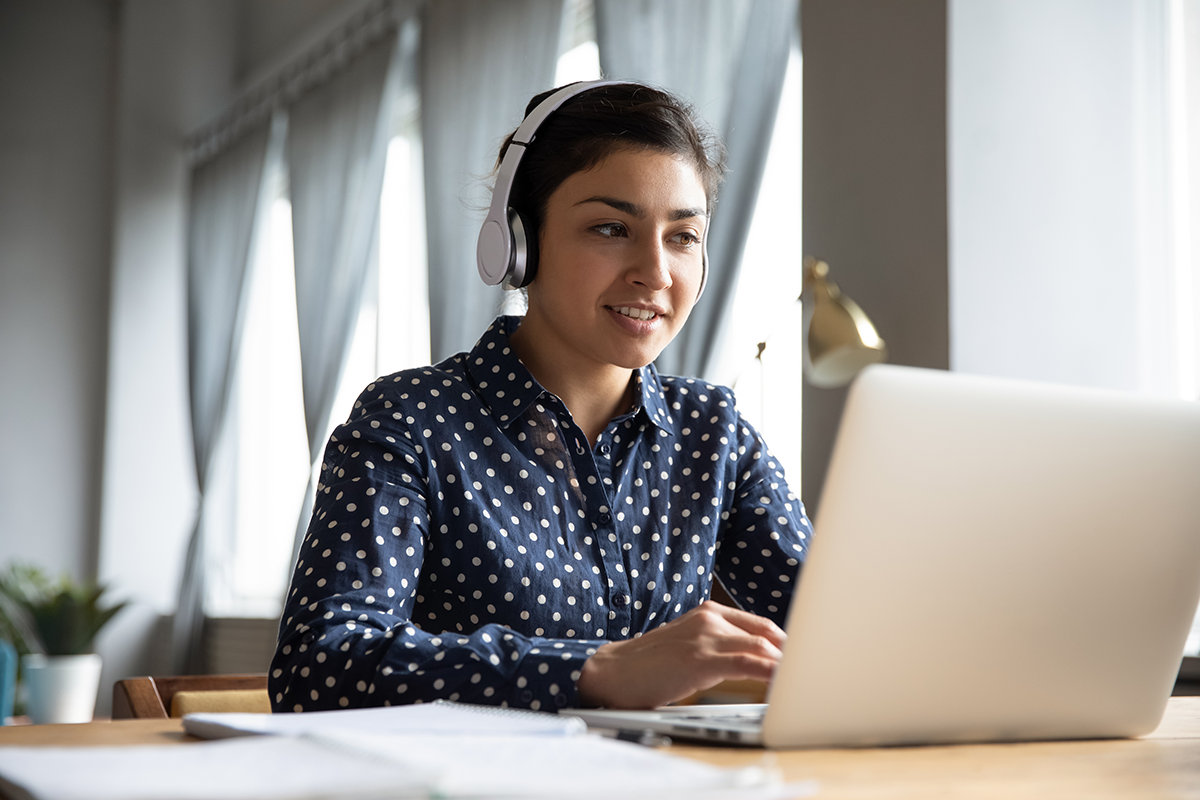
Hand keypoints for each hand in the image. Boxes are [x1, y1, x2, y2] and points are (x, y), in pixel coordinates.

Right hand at [575, 601, 785, 708]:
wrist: (614, 672)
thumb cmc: (651, 664)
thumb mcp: (689, 646)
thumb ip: (719, 646)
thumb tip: (755, 664)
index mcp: (709, 612)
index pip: (761, 624)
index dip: (786, 642)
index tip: (804, 659)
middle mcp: (710, 618)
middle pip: (768, 632)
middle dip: (794, 653)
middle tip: (813, 670)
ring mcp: (706, 636)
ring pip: (761, 646)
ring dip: (786, 664)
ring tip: (804, 679)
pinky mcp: (702, 659)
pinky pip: (747, 663)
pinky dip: (770, 673)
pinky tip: (782, 685)